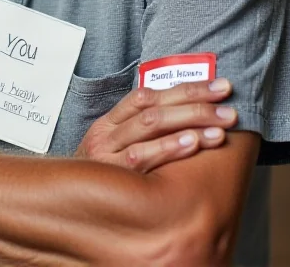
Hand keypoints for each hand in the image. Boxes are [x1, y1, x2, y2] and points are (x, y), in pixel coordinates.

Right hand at [75, 78, 236, 172]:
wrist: (61, 202)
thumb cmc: (98, 177)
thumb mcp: (113, 148)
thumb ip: (141, 131)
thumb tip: (188, 115)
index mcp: (111, 120)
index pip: (151, 94)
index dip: (186, 88)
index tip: (219, 86)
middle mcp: (108, 132)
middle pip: (155, 106)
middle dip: (195, 102)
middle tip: (228, 105)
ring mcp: (108, 152)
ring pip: (151, 125)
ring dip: (190, 122)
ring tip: (220, 125)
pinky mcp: (113, 174)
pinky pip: (144, 155)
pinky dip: (170, 146)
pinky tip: (194, 142)